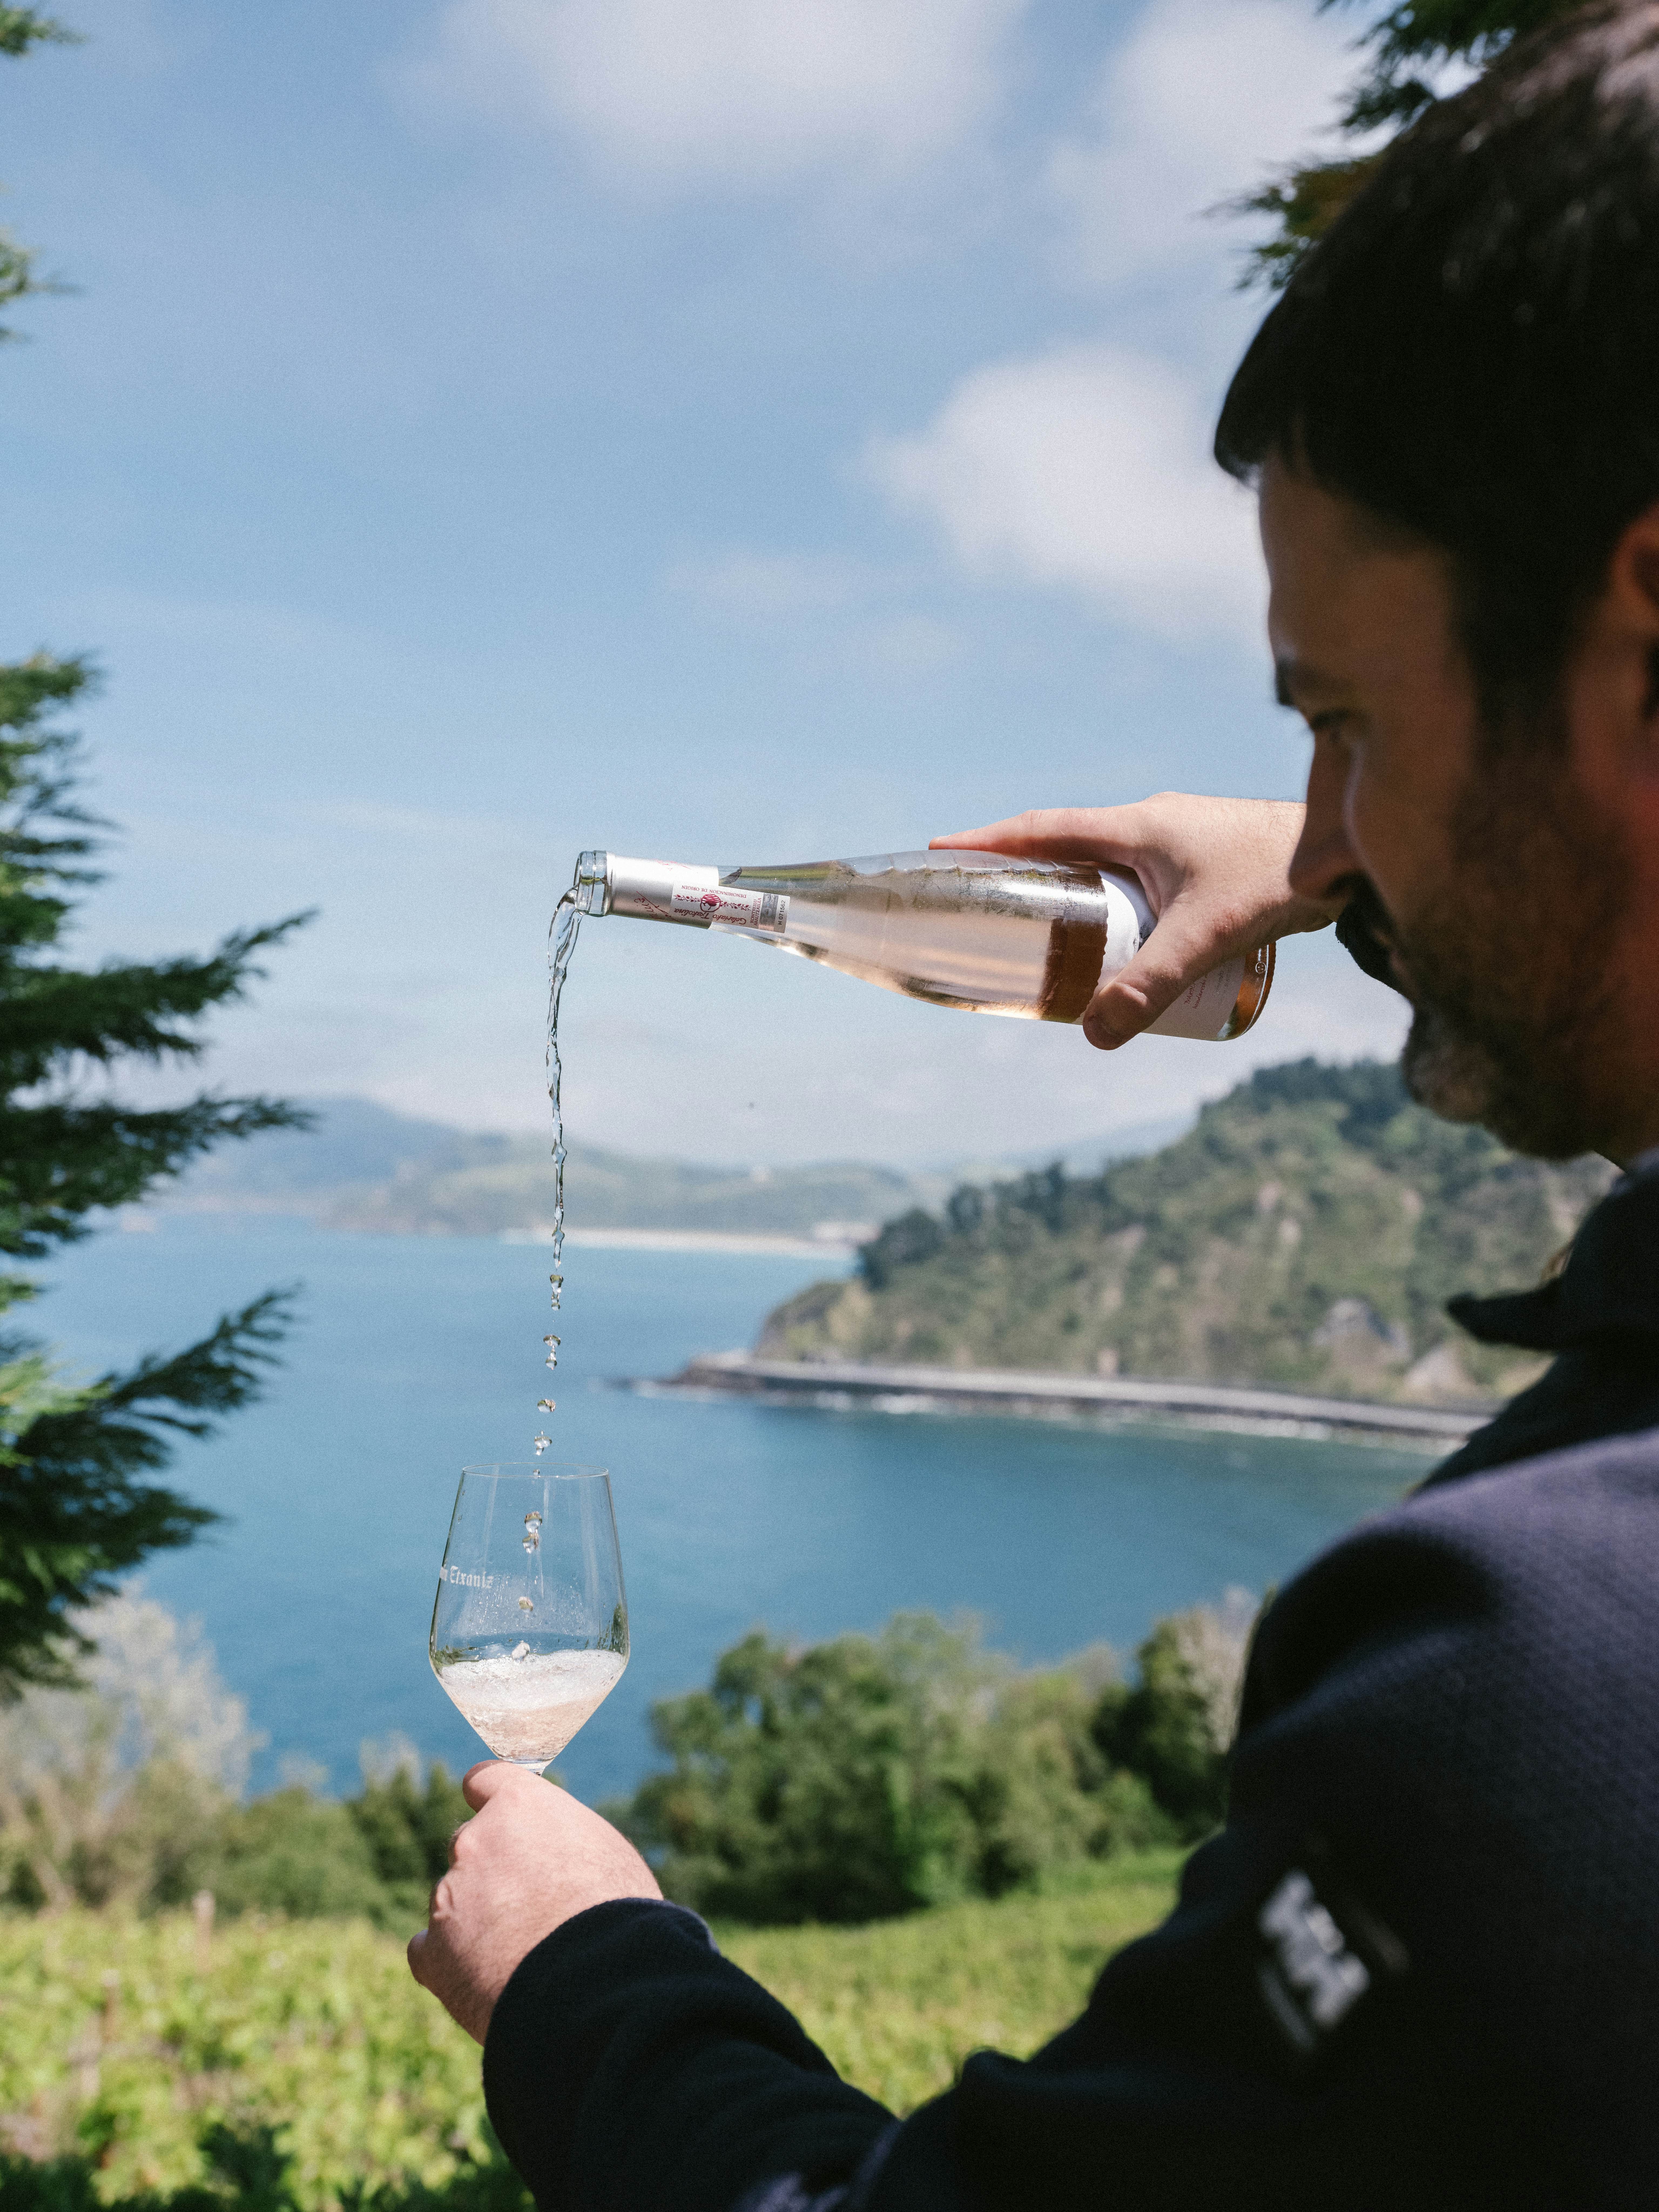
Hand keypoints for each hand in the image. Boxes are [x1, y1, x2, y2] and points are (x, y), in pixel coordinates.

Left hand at [407, 1761, 661, 2043]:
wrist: (595, 1983)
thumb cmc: (616, 1914)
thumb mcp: (602, 1853)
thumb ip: (558, 1842)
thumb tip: (548, 1857)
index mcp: (518, 1806)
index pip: (483, 1781)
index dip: (490, 1801)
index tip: (499, 1820)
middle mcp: (474, 1841)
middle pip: (470, 1846)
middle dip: (491, 1871)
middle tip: (530, 1908)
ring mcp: (448, 1896)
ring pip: (452, 1900)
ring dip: (476, 1919)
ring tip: (521, 1956)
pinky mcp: (434, 1952)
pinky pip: (429, 1950)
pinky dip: (450, 1962)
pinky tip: (483, 1978)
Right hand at [931, 796, 1341, 1047]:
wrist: (1357, 846)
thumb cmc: (1283, 877)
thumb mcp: (1208, 937)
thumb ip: (1151, 986)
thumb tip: (1094, 1036)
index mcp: (1138, 826)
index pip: (1045, 829)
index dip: (990, 841)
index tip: (943, 849)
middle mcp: (1153, 823)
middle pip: (1069, 845)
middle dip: (1025, 874)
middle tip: (990, 907)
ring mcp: (1181, 837)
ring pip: (1109, 862)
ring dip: (1076, 890)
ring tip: (1050, 933)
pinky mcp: (1206, 857)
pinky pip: (1141, 875)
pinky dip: (1117, 900)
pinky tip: (1124, 936)